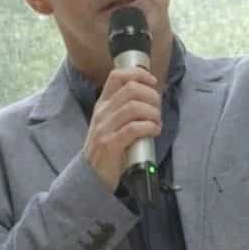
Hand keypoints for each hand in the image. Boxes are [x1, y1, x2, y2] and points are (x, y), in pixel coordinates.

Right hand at [82, 66, 160, 192]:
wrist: (91, 176)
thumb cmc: (108, 148)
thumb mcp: (111, 123)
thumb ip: (126, 109)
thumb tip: (152, 98)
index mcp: (103, 104)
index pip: (117, 76)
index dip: (138, 74)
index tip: (152, 82)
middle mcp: (102, 113)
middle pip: (131, 89)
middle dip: (152, 96)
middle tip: (158, 108)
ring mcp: (104, 128)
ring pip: (134, 107)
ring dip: (153, 113)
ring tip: (157, 122)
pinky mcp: (110, 145)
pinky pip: (133, 128)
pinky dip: (149, 127)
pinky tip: (154, 131)